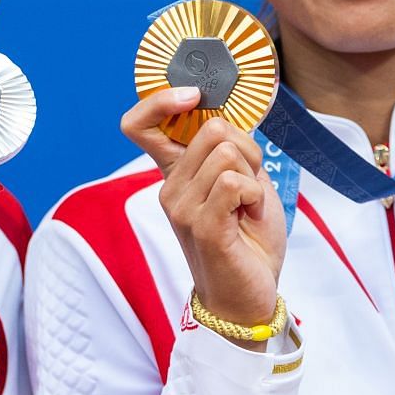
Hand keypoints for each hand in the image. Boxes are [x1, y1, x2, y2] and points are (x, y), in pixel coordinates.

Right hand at [121, 88, 285, 339]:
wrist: (247, 297)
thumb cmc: (246, 241)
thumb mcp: (245, 183)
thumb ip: (233, 150)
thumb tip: (229, 117)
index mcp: (175, 174)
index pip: (139, 124)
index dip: (161, 100)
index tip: (192, 97)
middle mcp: (170, 187)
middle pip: (212, 128)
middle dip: (247, 150)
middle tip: (250, 185)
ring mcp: (182, 206)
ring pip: (228, 152)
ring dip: (254, 178)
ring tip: (248, 208)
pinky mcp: (202, 225)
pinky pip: (235, 181)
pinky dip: (255, 196)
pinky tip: (249, 217)